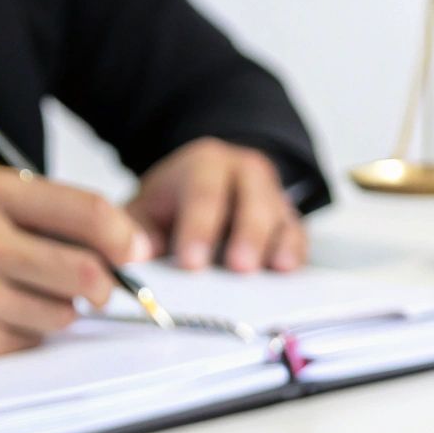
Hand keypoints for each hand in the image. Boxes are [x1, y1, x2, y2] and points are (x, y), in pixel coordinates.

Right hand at [0, 165, 146, 363]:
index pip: (89, 212)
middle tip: (87, 286)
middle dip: (99, 285)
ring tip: (15, 295)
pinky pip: (29, 341)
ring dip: (56, 311)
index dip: (125, 238)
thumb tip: (126, 242)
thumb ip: (42, 209)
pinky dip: (22, 333)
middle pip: (89, 273)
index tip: (133, 251)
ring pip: (64, 314)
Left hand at [126, 137, 307, 273]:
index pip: (204, 193)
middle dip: (247, 234)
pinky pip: (298, 234)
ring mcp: (272, 195)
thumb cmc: (175, 201)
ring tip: (274, 268)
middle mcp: (245, 173)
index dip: (198, 228)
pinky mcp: (290, 220)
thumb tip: (134, 256)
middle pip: (252, 200)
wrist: (209, 182)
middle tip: (240, 266)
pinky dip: (295, 252)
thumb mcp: (147, 207)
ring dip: (276, 244)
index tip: (191, 263)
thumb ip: (138, 230)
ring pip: (280, 216)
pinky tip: (287, 268)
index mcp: (205, 164)